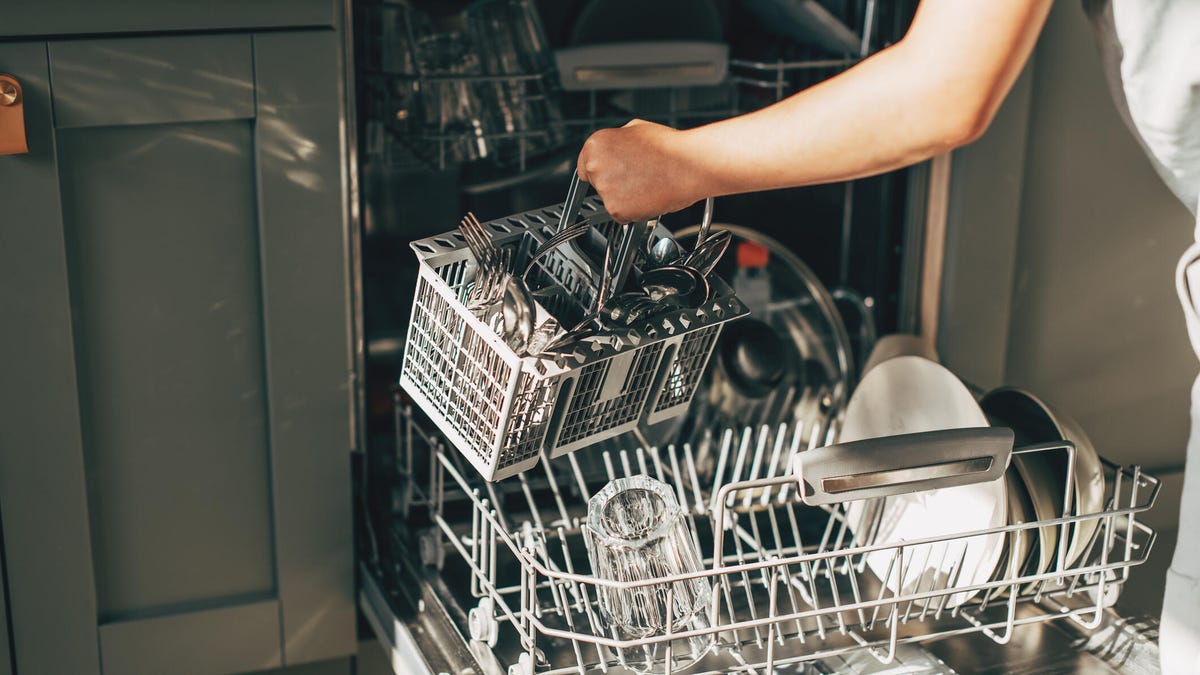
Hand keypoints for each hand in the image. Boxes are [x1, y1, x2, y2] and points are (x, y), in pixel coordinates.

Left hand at [577, 119, 701, 222]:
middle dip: (614, 183)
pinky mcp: (616, 209)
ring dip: (625, 197)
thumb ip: (618, 139)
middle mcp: (595, 166)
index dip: (601, 170)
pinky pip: (622, 215)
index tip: (608, 174)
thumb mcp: (637, 128)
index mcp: (596, 144)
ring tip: (647, 184)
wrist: (689, 164)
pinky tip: (648, 196)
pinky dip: (634, 211)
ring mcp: (605, 189)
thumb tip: (617, 145)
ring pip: (611, 200)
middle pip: (597, 183)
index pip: (585, 165)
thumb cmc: (669, 147)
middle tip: (637, 178)